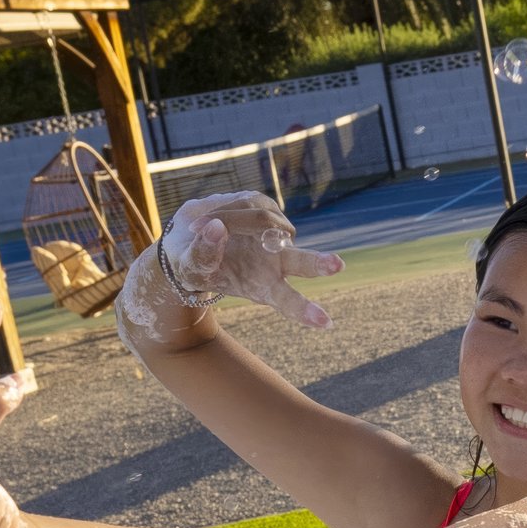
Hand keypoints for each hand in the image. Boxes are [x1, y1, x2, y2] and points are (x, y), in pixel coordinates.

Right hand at [116, 190, 343, 352]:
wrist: (189, 240)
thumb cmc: (192, 264)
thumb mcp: (189, 269)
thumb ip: (201, 255)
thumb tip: (217, 228)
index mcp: (263, 287)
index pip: (287, 301)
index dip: (304, 311)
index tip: (326, 323)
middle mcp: (277, 262)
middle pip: (301, 262)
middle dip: (318, 263)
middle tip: (337, 264)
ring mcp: (276, 234)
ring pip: (263, 221)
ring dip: (231, 220)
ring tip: (201, 227)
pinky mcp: (268, 209)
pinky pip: (251, 204)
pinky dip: (229, 209)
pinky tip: (216, 217)